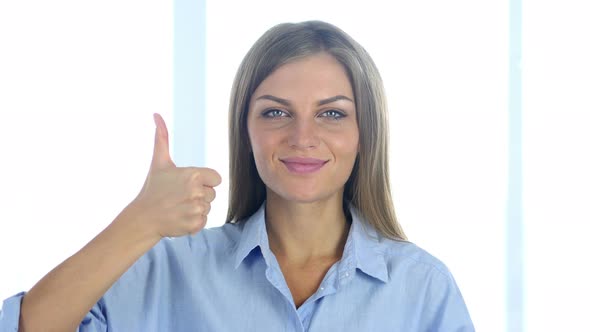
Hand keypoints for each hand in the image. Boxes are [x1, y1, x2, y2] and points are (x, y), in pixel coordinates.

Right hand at [129, 113, 220, 238]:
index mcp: (193, 175)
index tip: (189, 184)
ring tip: (178, 207)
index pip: (216, 178)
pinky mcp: (195, 224)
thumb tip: (156, 115)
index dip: (205, 181)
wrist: (143, 217)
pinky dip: (194, 222)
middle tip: (180, 197)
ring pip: (208, 207)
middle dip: (199, 195)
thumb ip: (162, 138)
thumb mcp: (159, 162)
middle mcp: (196, 192)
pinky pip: (204, 221)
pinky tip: (180, 217)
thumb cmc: (153, 188)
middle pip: (212, 194)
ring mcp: (196, 209)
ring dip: (196, 208)